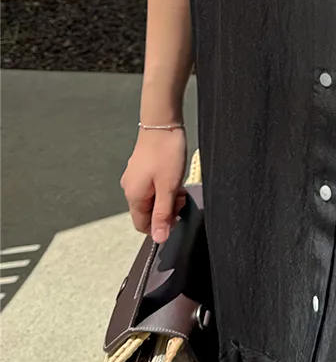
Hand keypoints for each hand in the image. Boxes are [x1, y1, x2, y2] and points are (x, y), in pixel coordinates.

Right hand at [121, 117, 186, 248]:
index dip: (160, 226)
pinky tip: (173, 178)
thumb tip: (159, 239)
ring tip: (178, 186)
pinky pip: (150, 188)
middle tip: (180, 198)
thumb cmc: (165, 153)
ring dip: (166, 198)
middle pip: (147, 213)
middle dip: (165, 211)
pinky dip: (163, 188)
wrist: (162, 123)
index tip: (175, 215)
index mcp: (134, 196)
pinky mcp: (139, 169)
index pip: (142, 226)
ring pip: (150, 200)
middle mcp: (129, 189)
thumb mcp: (168, 188)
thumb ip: (163, 215)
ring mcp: (133, 178)